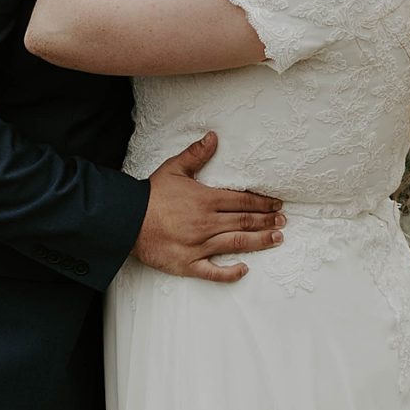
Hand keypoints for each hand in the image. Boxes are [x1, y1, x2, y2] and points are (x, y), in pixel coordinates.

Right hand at [132, 133, 284, 282]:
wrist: (126, 220)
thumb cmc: (151, 195)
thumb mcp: (173, 169)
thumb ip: (196, 154)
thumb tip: (213, 137)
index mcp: (206, 200)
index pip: (243, 200)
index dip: (263, 202)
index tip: (276, 204)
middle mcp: (207, 223)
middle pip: (245, 221)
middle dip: (267, 220)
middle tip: (283, 221)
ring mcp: (199, 245)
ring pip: (237, 243)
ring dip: (260, 241)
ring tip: (277, 239)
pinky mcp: (188, 264)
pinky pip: (214, 271)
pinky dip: (230, 272)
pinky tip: (244, 269)